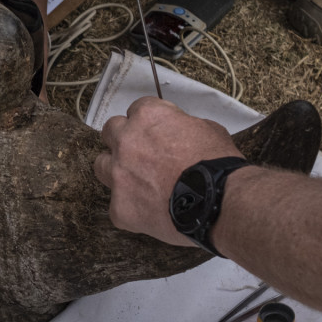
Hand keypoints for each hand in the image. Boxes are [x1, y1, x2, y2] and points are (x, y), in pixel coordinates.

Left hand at [94, 97, 240, 245]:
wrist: (219, 202)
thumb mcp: (207, 128)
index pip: (136, 110)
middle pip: (110, 132)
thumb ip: (181, 125)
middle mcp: (126, 142)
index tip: (156, 133)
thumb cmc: (218, 165)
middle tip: (141, 154)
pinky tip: (151, 211)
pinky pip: (117, 205)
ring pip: (101, 165)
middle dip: (123, 140)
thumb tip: (177, 132)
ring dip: (115, 169)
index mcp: (148, 116)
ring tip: (137, 182)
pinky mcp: (120, 207)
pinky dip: (131, 207)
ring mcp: (119, 175)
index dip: (149, 123)